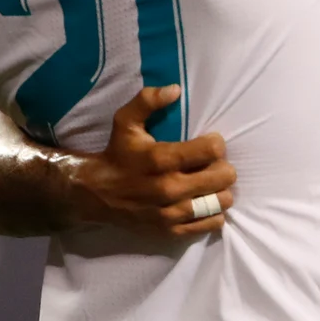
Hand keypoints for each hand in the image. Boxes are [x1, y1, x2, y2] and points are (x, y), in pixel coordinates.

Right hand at [65, 86, 236, 236]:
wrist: (95, 193)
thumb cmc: (117, 154)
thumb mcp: (125, 121)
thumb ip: (148, 101)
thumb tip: (175, 89)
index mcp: (162, 159)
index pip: (212, 150)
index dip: (216, 143)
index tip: (209, 142)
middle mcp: (170, 188)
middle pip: (223, 177)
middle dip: (223, 166)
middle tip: (212, 164)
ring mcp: (171, 213)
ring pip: (221, 201)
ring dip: (221, 190)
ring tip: (210, 184)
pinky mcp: (171, 231)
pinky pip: (211, 223)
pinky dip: (214, 213)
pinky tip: (205, 202)